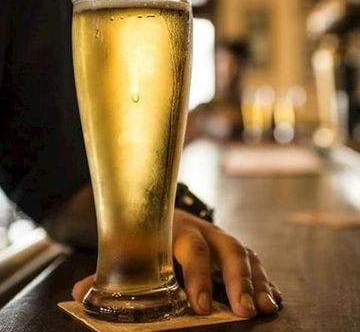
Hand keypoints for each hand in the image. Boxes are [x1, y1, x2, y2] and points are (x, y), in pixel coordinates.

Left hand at [72, 209, 281, 318]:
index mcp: (178, 230)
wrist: (159, 210)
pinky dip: (264, 278)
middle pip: (229, 249)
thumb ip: (108, 269)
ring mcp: (220, 237)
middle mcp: (205, 231)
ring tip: (267, 307)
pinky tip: (273, 297)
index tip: (200, 306)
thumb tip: (80, 295)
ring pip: (246, 254)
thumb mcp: (130, 245)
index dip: (198, 276)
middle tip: (246, 310)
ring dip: (258, 281)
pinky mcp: (230, 247)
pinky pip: (253, 259)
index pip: (193, 249)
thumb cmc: (146, 233)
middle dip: (239, 280)